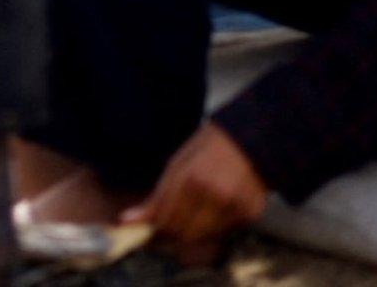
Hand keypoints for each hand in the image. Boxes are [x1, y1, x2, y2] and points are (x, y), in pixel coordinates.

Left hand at [122, 122, 267, 264]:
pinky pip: (223, 231)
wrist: (249, 138)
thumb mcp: (178, 164)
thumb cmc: (207, 148)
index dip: (155, 226)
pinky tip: (216, 205)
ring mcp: (233, 205)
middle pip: (182, 233)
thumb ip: (156, 197)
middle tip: (171, 222)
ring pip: (202, 236)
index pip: (164, 219)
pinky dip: (215, 225)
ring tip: (196, 208)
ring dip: (194, 229)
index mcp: (190, 178)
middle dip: (172, 232)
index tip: (152, 226)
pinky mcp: (249, 213)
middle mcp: (212, 194)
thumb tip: (127, 221)